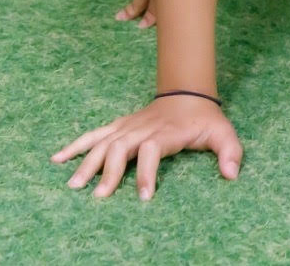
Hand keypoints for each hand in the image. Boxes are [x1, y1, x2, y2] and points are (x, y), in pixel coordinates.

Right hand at [53, 95, 240, 199]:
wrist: (188, 93)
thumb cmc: (205, 119)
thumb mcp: (224, 134)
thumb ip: (230, 153)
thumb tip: (232, 175)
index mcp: (166, 133)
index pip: (151, 150)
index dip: (146, 173)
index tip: (143, 197)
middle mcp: (142, 129)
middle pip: (120, 148)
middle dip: (109, 172)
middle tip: (99, 196)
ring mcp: (127, 126)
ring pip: (103, 142)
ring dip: (87, 162)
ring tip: (73, 184)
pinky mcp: (119, 126)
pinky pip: (94, 134)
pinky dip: (75, 145)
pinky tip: (58, 158)